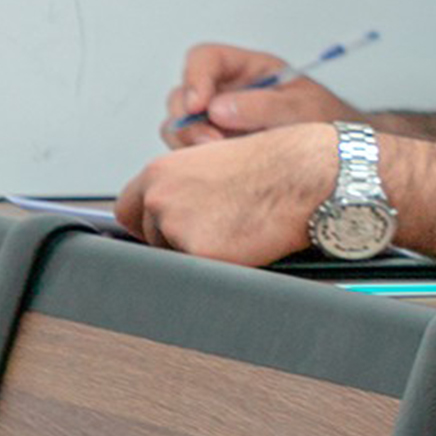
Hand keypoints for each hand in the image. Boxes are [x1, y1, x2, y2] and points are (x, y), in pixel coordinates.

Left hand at [116, 124, 340, 264]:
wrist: (307, 173)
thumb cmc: (276, 164)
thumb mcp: (213, 162)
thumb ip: (182, 186)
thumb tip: (167, 215)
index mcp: (160, 172)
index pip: (128, 209)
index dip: (149, 221)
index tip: (165, 227)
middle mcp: (160, 197)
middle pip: (150, 237)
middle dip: (178, 239)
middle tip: (218, 227)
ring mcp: (177, 226)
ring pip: (174, 258)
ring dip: (199, 252)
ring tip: (235, 229)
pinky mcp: (200, 253)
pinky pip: (200, 273)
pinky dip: (221, 265)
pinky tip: (244, 243)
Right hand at [162, 41, 358, 145]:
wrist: (343, 154)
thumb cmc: (328, 121)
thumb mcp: (305, 107)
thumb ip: (266, 105)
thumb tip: (218, 109)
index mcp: (249, 69)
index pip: (206, 59)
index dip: (195, 77)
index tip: (199, 105)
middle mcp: (227, 93)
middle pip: (183, 96)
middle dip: (188, 120)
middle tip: (211, 143)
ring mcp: (219, 123)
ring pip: (179, 127)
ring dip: (189, 144)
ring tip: (221, 159)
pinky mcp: (218, 150)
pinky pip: (190, 154)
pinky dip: (197, 163)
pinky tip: (222, 173)